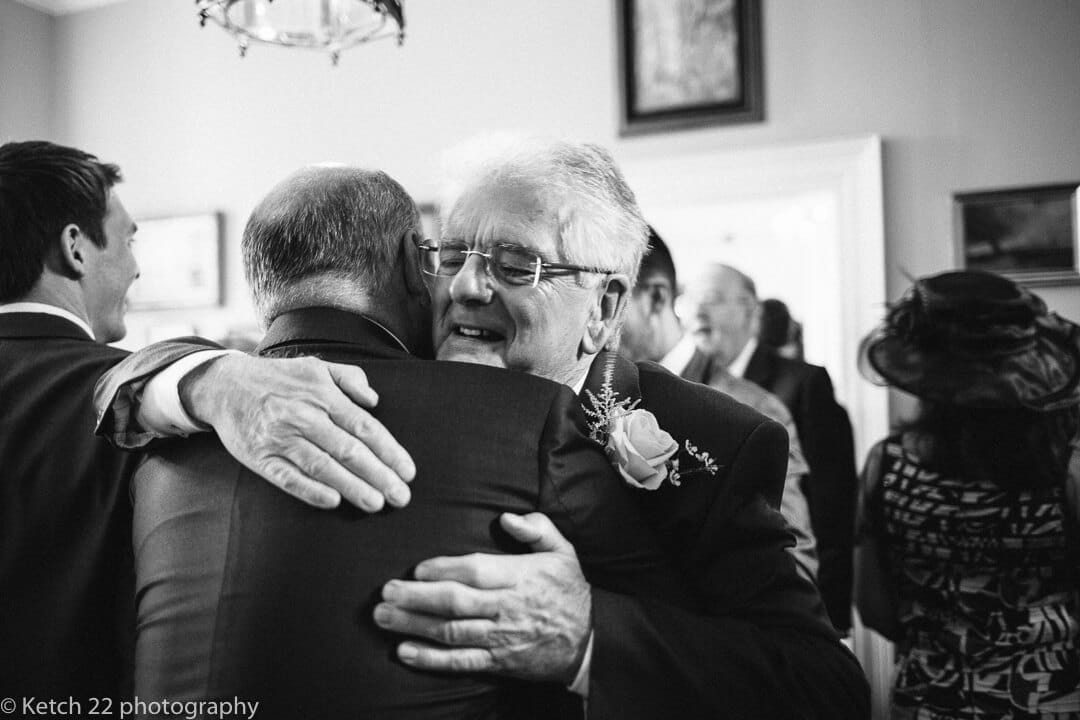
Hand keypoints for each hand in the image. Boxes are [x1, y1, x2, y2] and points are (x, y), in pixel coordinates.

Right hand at [182, 354, 414, 510]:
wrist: (224, 385)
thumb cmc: (279, 379)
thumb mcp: (317, 366)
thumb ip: (350, 378)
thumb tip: (374, 400)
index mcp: (322, 395)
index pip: (364, 427)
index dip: (389, 451)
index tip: (408, 471)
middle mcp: (303, 416)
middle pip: (348, 450)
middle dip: (378, 475)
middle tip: (401, 496)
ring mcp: (280, 438)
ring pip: (322, 466)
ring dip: (351, 487)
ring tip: (376, 503)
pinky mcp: (260, 457)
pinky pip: (287, 477)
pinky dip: (310, 490)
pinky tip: (333, 502)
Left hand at [373, 512, 590, 683]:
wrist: (590, 641)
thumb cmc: (570, 590)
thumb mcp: (564, 550)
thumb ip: (536, 528)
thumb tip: (506, 517)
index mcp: (520, 576)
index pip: (475, 571)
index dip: (443, 569)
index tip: (416, 569)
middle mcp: (507, 607)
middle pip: (455, 602)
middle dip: (415, 598)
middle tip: (384, 593)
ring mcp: (501, 638)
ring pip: (451, 632)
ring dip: (413, 625)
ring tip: (383, 617)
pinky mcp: (499, 662)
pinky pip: (460, 662)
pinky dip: (430, 659)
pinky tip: (404, 651)